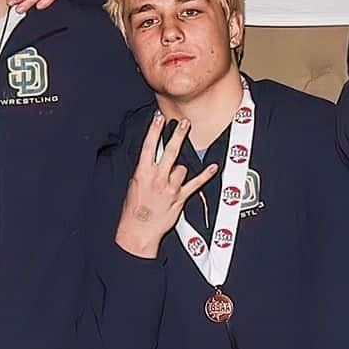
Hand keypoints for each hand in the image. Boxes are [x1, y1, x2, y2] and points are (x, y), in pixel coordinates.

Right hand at [113, 115, 202, 256]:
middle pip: (170, 151)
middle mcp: (157, 177)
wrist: (138, 230)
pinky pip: (196, 182)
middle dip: (178, 135)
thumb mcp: (134, 184)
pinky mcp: (180, 197)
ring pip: (182, 168)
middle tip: (185, 122)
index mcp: (142, 172)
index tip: (159, 118)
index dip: (154, 131)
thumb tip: (154, 159)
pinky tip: (213, 167)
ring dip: (179, 170)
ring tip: (171, 180)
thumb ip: (145, 170)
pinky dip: (206, 175)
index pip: (149, 146)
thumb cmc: (134, 208)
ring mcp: (170, 187)